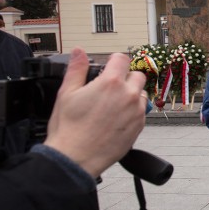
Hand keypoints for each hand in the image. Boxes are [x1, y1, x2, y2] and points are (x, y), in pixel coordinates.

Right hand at [44, 48, 146, 177]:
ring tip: (112, 105)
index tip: (108, 67)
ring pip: (141, 94)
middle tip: (109, 88)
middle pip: (137, 75)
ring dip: (131, 94)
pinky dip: (133, 111)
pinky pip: (142, 111)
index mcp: (111, 83)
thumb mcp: (67, 93)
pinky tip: (116, 119)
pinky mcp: (140, 126)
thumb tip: (79, 51)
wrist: (76, 158)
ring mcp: (137, 111)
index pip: (122, 59)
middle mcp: (128, 94)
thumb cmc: (69, 128)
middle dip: (125, 77)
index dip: (114, 61)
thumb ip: (76, 69)